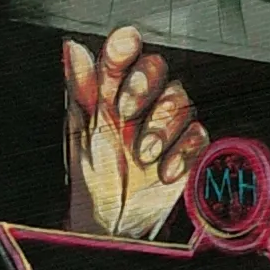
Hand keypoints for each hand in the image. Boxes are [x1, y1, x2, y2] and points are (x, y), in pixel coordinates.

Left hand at [61, 27, 205, 237]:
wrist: (111, 222)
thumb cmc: (93, 176)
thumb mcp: (80, 132)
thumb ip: (81, 87)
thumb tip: (73, 48)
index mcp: (110, 91)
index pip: (122, 54)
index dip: (124, 46)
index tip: (122, 46)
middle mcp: (140, 101)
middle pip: (157, 68)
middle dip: (143, 85)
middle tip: (125, 111)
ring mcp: (165, 123)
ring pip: (179, 99)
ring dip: (161, 125)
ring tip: (143, 154)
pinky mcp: (186, 147)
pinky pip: (197, 135)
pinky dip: (181, 153)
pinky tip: (163, 171)